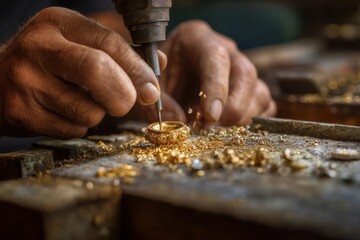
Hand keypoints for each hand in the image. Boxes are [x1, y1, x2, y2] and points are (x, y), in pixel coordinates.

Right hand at [0, 7, 164, 137]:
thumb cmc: (50, 62)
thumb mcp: (80, 44)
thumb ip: (121, 53)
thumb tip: (159, 65)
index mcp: (59, 23)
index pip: (109, 44)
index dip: (137, 69)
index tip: (152, 89)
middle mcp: (39, 48)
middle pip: (97, 71)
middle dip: (123, 95)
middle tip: (125, 102)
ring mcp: (26, 82)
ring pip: (89, 110)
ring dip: (98, 113)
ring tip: (81, 101)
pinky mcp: (21, 113)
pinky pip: (73, 129)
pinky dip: (80, 126)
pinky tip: (63, 112)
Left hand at [138, 20, 275, 125]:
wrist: (171, 76)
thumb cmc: (161, 75)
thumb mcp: (151, 83)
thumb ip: (158, 100)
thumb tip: (177, 121)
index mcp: (197, 39)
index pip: (215, 57)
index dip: (216, 87)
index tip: (210, 116)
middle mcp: (226, 51)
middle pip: (245, 73)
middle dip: (235, 105)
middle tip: (216, 128)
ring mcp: (240, 71)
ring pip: (259, 91)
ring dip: (243, 117)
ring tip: (220, 132)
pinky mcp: (250, 90)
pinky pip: (264, 106)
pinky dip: (253, 121)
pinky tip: (232, 130)